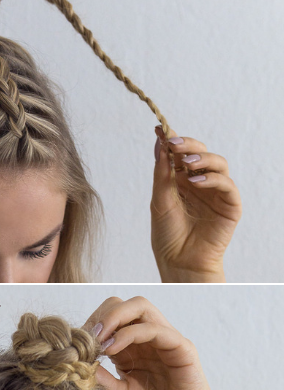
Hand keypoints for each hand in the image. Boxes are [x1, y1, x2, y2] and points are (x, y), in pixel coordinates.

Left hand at [84, 296, 225, 389]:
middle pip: (123, 304)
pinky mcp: (183, 349)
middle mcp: (148, 339)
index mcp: (131, 347)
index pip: (109, 316)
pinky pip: (156, 329)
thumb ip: (96, 374)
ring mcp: (166, 341)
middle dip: (100, 315)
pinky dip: (130, 333)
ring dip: (113, 318)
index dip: (90, 324)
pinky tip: (111, 349)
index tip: (73, 343)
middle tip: (85, 338)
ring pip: (140, 307)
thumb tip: (71, 359)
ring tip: (96, 340)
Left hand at [151, 127, 240, 281]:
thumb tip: (160, 143)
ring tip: (185, 164)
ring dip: (201, 159)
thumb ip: (161, 173)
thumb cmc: (167, 235)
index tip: (160, 128)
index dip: (172, 140)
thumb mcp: (159, 200)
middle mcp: (200, 182)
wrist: (179, 261)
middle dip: (188, 145)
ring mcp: (216, 192)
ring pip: (217, 163)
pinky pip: (227, 184)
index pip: (180, 154)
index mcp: (180, 180)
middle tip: (174, 143)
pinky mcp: (230, 204)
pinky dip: (212, 179)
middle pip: (200, 153)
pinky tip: (196, 182)